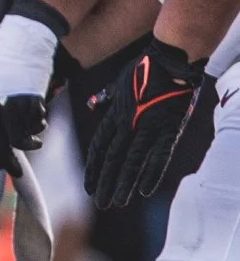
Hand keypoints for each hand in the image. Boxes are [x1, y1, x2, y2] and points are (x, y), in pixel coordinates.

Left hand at [0, 4, 66, 174]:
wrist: (21, 48)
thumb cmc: (1, 72)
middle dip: (6, 162)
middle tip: (17, 171)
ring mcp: (10, 104)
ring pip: (17, 140)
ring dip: (27, 146)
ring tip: (34, 143)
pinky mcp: (30, 100)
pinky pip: (34, 125)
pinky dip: (38, 129)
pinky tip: (40, 124)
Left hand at [83, 36, 209, 208]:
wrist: (171, 58)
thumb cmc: (145, 68)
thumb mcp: (118, 82)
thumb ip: (105, 97)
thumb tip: (91, 104)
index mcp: (116, 115)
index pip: (99, 146)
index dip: (93, 167)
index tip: (88, 185)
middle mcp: (128, 124)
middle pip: (112, 159)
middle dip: (105, 182)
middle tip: (99, 202)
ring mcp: (149, 126)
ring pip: (131, 161)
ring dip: (123, 183)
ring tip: (116, 202)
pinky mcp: (170, 128)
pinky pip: (159, 155)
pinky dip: (151, 173)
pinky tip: (144, 190)